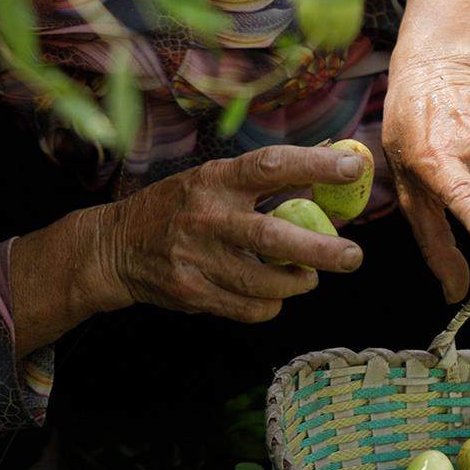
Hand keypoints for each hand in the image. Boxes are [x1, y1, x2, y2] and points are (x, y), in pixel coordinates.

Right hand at [88, 146, 366, 323]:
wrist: (116, 246)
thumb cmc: (182, 205)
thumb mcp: (215, 178)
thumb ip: (267, 177)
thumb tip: (332, 161)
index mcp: (217, 179)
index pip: (271, 166)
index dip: (314, 165)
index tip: (352, 168)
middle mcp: (207, 217)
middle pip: (274, 238)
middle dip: (321, 251)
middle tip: (353, 257)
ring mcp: (197, 258)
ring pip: (265, 283)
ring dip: (298, 283)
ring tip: (310, 275)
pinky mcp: (192, 292)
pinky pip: (249, 308)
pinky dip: (271, 305)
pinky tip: (273, 294)